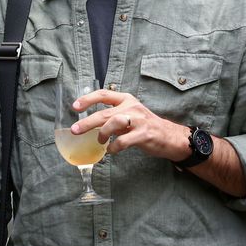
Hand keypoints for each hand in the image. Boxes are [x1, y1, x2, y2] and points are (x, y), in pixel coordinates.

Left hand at [70, 89, 189, 161]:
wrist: (170, 136)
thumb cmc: (144, 126)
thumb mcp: (129, 114)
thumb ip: (112, 114)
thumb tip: (89, 122)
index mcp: (126, 100)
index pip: (104, 94)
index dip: (87, 99)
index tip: (75, 107)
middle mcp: (132, 107)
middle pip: (105, 112)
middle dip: (87, 122)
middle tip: (75, 130)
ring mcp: (139, 120)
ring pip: (113, 123)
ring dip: (102, 134)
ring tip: (100, 141)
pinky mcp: (144, 134)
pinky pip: (123, 141)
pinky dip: (114, 147)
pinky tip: (111, 150)